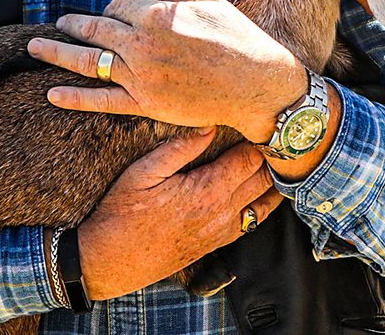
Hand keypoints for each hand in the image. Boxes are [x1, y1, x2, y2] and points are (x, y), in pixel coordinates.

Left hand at [29, 0, 306, 143]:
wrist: (257, 84)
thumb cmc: (239, 39)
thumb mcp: (210, 4)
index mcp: (157, 14)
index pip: (118, 5)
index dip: (112, 7)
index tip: (113, 12)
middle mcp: (142, 43)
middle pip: (95, 29)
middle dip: (73, 24)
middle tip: (58, 23)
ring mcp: (139, 75)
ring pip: (87, 62)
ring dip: (56, 52)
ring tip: (35, 48)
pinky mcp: (144, 103)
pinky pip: (100, 101)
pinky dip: (73, 97)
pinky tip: (52, 93)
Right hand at [76, 129, 282, 300]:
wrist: (110, 262)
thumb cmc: (121, 214)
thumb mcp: (142, 173)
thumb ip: (179, 148)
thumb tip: (209, 125)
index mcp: (208, 190)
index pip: (251, 158)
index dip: (257, 138)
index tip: (257, 121)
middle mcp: (223, 211)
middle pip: (264, 177)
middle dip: (271, 156)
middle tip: (271, 136)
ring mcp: (223, 230)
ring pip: (266, 201)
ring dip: (272, 180)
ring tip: (274, 160)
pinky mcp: (218, 243)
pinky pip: (254, 221)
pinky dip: (264, 203)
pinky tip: (262, 190)